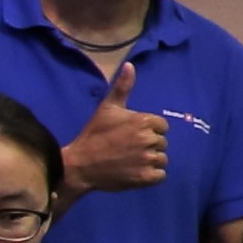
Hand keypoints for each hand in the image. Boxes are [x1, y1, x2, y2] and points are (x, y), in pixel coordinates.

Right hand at [62, 71, 167, 196]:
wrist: (80, 164)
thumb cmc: (94, 134)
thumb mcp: (107, 108)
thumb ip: (122, 87)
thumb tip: (130, 65)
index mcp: (143, 121)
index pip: (162, 126)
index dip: (149, 130)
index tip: (131, 134)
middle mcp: (149, 139)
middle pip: (162, 142)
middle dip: (148, 145)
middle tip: (128, 148)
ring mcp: (148, 159)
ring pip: (162, 159)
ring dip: (150, 160)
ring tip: (131, 160)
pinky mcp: (146, 177)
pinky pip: (160, 175)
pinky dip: (151, 175)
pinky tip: (135, 171)